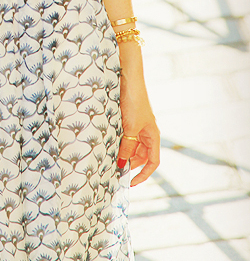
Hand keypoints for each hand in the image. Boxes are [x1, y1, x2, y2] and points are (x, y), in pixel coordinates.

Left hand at [117, 71, 159, 185]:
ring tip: (110, 159)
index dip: (144, 174)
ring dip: (123, 153)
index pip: (153, 161)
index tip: (131, 182)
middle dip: (130, 164)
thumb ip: (127, 146)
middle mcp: (147, 131)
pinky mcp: (127, 118)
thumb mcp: (130, 128)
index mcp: (153, 135)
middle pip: (141, 155)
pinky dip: (118, 142)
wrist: (128, 78)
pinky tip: (108, 145)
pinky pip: (125, 136)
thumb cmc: (133, 101)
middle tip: (115, 171)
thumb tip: (122, 164)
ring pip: (131, 146)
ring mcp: (137, 125)